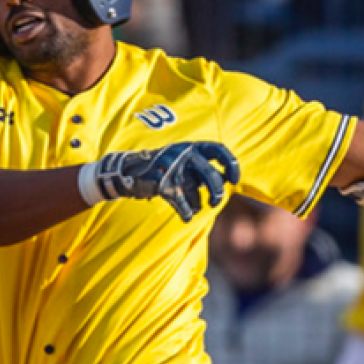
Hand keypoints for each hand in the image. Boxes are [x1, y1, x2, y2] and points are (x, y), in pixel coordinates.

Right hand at [81, 142, 240, 221]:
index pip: (218, 150)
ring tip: (195, 210)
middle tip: (214, 203)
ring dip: (196, 203)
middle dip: (216, 192)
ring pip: (193, 189)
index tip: (233, 179)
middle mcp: (183, 152)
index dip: (230, 164)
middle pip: (209, 174)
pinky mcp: (160, 181)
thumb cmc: (165, 168)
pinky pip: (179, 200)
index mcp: (192, 146)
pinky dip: (185, 211)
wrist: (130, 171)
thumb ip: (204, 169)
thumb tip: (227, 179)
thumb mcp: (185, 164)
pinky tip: (187, 217)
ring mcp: (170, 166)